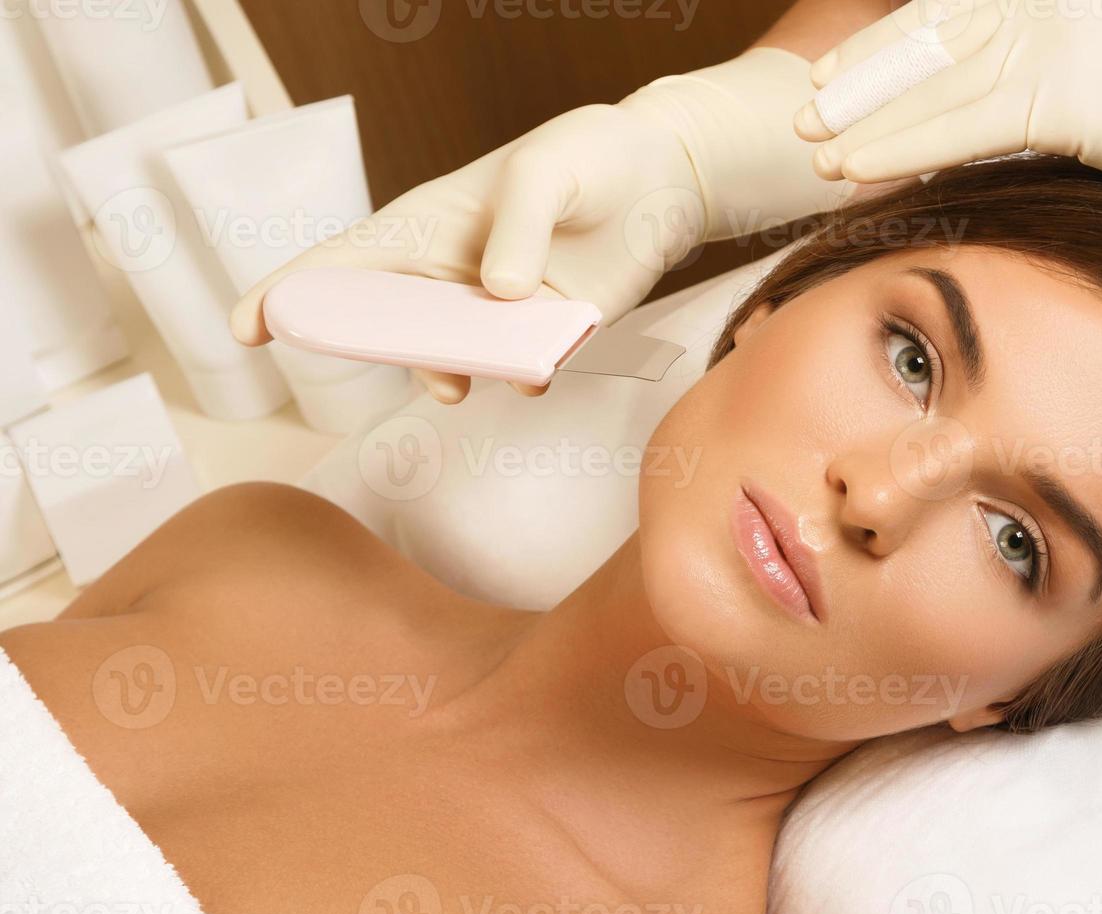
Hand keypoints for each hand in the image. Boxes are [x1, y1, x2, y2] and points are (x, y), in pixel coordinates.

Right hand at [229, 104, 711, 402]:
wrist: (664, 180)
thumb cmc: (590, 155)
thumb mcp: (548, 171)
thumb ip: (518, 228)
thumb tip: (499, 297)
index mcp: (426, 224)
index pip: (340, 260)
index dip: (288, 293)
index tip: (247, 329)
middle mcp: (449, 276)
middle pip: (385, 327)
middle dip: (386, 355)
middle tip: (429, 367)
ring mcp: (493, 312)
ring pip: (448, 361)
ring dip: (454, 376)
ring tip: (481, 373)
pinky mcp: (542, 334)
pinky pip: (514, 372)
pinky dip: (518, 380)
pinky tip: (539, 369)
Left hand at [793, 0, 1101, 204]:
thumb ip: (1043, 80)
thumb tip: (998, 107)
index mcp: (1048, 0)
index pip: (945, 20)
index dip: (881, 50)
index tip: (829, 82)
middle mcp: (1043, 9)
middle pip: (926, 46)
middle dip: (857, 83)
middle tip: (801, 115)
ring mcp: (1054, 44)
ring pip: (934, 88)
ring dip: (865, 122)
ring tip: (813, 151)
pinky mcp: (1066, 96)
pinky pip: (962, 128)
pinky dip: (902, 148)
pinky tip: (856, 168)